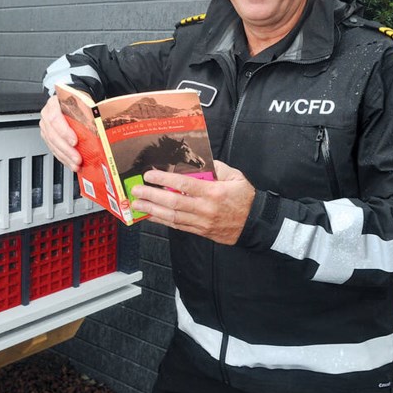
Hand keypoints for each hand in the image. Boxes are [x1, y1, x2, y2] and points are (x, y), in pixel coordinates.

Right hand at [39, 94, 80, 171]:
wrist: (72, 99)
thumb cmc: (76, 100)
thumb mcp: (81, 102)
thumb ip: (85, 113)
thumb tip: (98, 127)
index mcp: (54, 104)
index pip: (55, 119)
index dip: (64, 132)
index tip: (75, 141)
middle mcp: (47, 115)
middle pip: (53, 135)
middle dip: (66, 149)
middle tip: (77, 158)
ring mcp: (46, 127)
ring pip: (52, 144)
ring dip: (65, 157)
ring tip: (75, 164)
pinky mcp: (47, 136)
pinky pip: (53, 149)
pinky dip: (63, 158)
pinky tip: (70, 163)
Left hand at [130, 160, 255, 243]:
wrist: (255, 223)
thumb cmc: (245, 198)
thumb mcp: (236, 176)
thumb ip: (217, 167)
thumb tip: (200, 161)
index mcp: (214, 192)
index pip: (185, 184)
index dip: (165, 180)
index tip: (150, 175)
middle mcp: (205, 208)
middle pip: (174, 202)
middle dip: (152, 196)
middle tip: (136, 191)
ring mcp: (202, 222)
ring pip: (173, 216)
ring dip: (152, 210)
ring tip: (137, 204)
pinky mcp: (200, 231)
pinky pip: (178, 226)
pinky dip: (162, 221)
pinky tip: (150, 216)